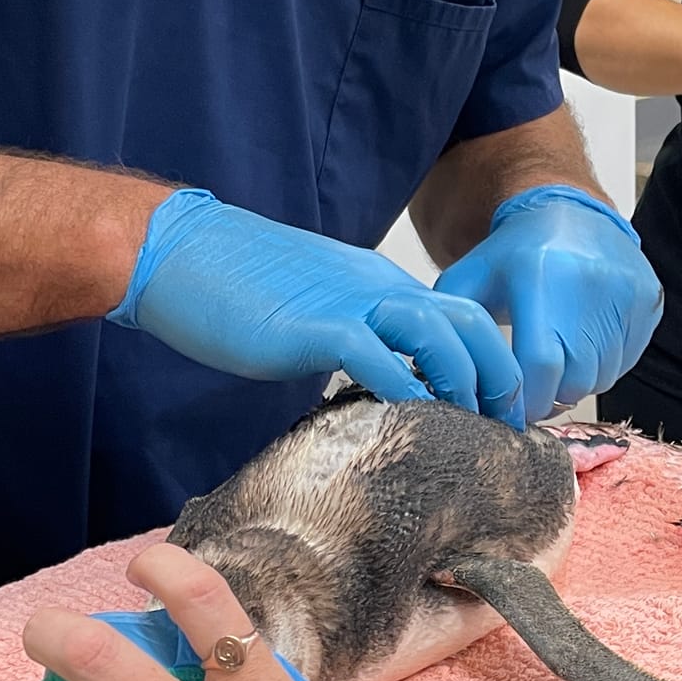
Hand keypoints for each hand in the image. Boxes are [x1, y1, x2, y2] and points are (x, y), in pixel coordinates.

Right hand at [110, 185, 525, 422]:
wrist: (178, 252)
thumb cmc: (233, 286)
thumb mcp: (311, 309)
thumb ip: (350, 339)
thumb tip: (373, 385)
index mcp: (377, 284)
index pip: (457, 316)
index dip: (489, 361)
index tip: (496, 409)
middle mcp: (375, 288)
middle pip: (467, 321)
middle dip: (497, 375)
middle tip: (503, 427)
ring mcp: (346, 303)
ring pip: (437, 331)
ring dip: (463, 381)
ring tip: (471, 428)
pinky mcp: (311, 326)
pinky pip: (375, 353)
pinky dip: (404, 387)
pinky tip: (414, 420)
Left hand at [434, 184, 661, 419]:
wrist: (570, 214)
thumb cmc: (514, 256)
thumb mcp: (468, 282)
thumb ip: (449, 329)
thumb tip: (435, 384)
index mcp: (541, 276)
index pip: (541, 365)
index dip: (525, 399)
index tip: (511, 408)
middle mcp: (591, 282)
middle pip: (575, 379)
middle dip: (550, 395)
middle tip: (531, 388)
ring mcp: (626, 292)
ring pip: (602, 375)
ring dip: (576, 381)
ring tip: (556, 358)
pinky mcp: (648, 300)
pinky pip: (626, 360)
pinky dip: (602, 364)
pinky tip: (582, 341)